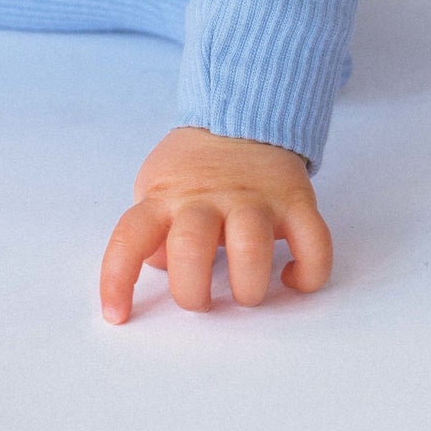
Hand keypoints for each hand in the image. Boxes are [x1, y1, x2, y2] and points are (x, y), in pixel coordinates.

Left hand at [99, 125, 332, 322]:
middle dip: (193, 293)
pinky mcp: (296, 202)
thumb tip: (163, 268)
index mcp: (167, 197)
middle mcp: (208, 198)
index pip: (130, 237)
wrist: (243, 114)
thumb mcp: (157, 186)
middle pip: (190, 250)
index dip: (117, 279)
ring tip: (247, 291)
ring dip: (248, 288)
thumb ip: (152, 228)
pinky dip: (308, 274)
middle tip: (201, 299)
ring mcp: (254, 199)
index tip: (117, 316)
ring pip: (250, 250)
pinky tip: (292, 279)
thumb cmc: (194, 167)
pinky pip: (314, 245)